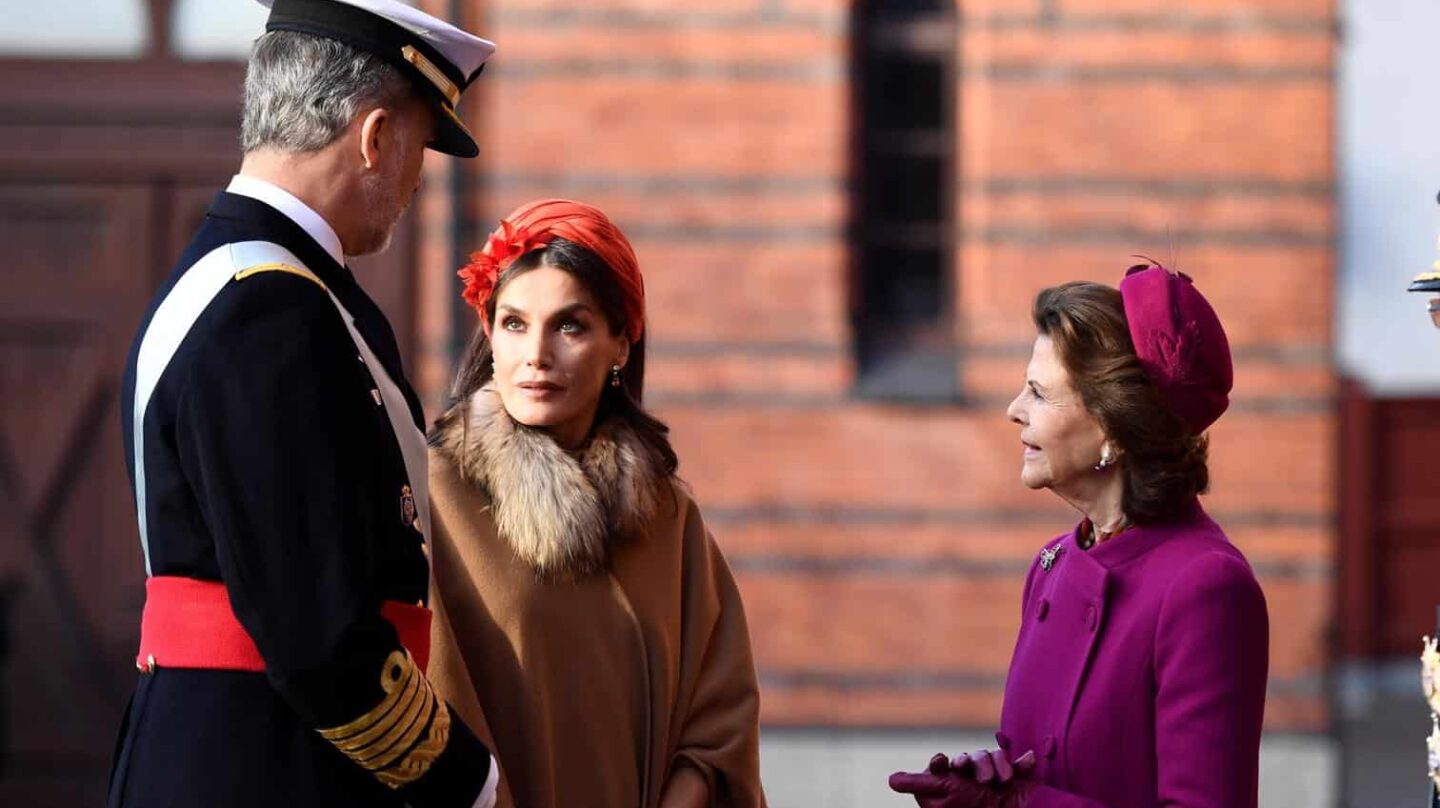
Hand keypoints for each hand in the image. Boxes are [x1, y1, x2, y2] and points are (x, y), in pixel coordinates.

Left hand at [889, 750, 1036, 807]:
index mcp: (950, 778)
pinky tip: (1028, 762)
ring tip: (1001, 782)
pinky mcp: (1016, 778)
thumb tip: (891, 779)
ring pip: (993, 756)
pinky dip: (1025, 764)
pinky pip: (1021, 764)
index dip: (940, 763)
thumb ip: (918, 786)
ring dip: (998, 766)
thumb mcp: (939, 798)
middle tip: (980, 779)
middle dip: (975, 763)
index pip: (942, 764)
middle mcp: (972, 773)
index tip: (941, 764)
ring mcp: (995, 774)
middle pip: (971, 757)